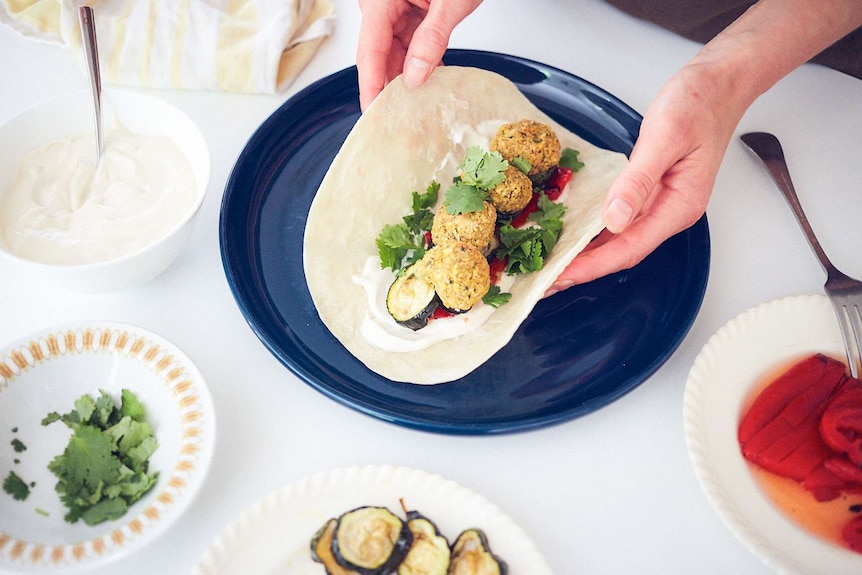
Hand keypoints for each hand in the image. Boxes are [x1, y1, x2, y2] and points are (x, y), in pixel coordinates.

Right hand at [356, 0, 482, 110]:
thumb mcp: (450, 2)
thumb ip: (432, 39)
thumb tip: (415, 76)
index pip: (370, 52)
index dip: (371, 87)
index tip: (373, 115)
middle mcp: (381, 5)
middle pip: (378, 57)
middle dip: (387, 89)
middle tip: (395, 122)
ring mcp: (395, 11)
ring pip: (392, 56)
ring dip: (404, 81)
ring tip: (414, 110)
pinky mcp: (409, 16)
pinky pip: (407, 47)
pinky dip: (418, 67)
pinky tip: (428, 87)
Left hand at [546, 61, 746, 293]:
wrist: (718, 84)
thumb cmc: (698, 103)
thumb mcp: (664, 136)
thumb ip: (638, 180)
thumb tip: (615, 219)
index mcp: (680, 206)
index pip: (630, 248)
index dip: (593, 266)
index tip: (562, 275)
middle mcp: (671, 212)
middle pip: (623, 252)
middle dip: (585, 269)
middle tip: (546, 282)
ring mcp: (661, 204)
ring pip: (620, 241)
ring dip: (587, 255)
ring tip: (552, 266)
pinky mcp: (651, 193)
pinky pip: (620, 222)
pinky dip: (594, 233)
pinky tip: (573, 237)